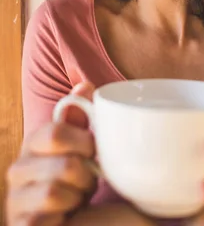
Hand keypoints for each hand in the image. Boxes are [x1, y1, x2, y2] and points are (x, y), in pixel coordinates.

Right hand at [6, 82, 96, 225]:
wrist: (74, 217)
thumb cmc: (77, 179)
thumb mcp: (81, 146)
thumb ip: (81, 117)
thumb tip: (83, 86)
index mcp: (32, 143)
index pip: (55, 133)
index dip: (83, 142)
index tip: (93, 152)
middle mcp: (17, 170)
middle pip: (62, 165)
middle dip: (85, 175)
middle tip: (87, 181)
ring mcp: (14, 201)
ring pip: (53, 193)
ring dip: (76, 198)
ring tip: (77, 199)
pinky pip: (41, 221)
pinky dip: (63, 216)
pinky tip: (65, 216)